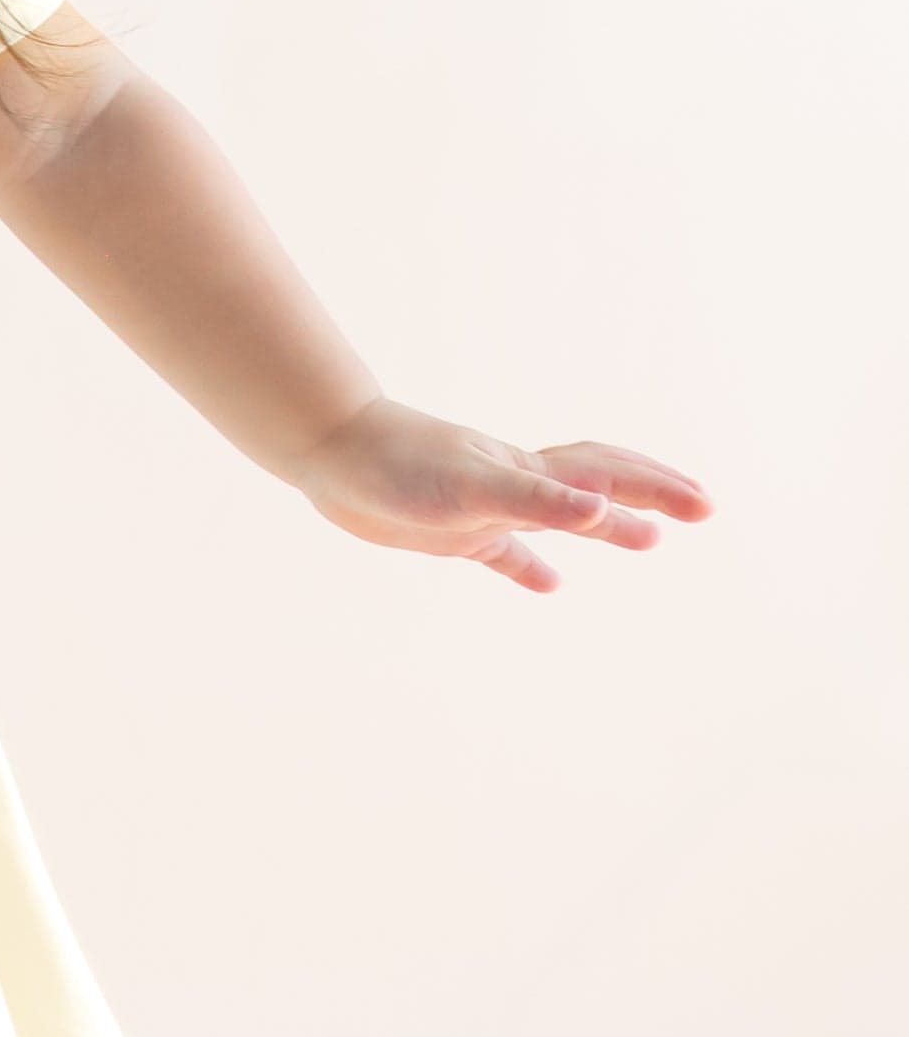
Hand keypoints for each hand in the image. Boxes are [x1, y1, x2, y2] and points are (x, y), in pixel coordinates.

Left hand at [279, 396, 711, 590]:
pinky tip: (550, 584)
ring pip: (560, 517)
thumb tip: (601, 512)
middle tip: (700, 511)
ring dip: (606, 528)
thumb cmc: (398, 465)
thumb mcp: (472, 488)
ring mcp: (485, 508)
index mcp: (528, 472)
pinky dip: (532, 566)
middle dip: (651, 496)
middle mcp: (515, 485)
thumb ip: (536, 500)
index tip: (706, 507)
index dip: (658, 489)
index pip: (609, 477)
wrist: (331, 452)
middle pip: (598, 487)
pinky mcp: (450, 532)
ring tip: (647, 543)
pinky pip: (504, 553)